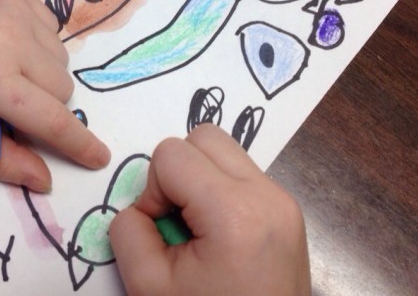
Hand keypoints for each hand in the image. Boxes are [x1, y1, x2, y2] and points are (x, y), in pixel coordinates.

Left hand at [0, 0, 110, 191]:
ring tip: (5, 72)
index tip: (99, 158)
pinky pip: (53, 31)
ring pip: (61, 60)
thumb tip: (44, 181)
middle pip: (62, 89)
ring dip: (44, 77)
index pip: (50, 118)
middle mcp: (7, 37)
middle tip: (9, 106)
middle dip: (46, 108)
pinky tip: (6, 46)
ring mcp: (14, 9)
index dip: (77, 143)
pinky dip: (39, 47)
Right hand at [109, 124, 310, 295]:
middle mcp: (268, 195)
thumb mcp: (148, 285)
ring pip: (225, 151)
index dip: (152, 189)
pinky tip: (220, 236)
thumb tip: (141, 205)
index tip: (160, 232)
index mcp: (235, 213)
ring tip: (198, 228)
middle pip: (204, 137)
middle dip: (178, 171)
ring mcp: (284, 202)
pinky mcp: (289, 212)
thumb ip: (128, 230)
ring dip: (199, 179)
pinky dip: (220, 192)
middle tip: (177, 221)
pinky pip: (242, 174)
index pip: (173, 154)